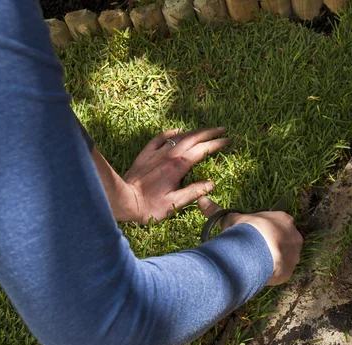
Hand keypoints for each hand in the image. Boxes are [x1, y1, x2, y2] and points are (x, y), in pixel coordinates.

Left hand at [94, 127, 229, 223]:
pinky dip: (171, 133)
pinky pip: (159, 138)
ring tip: (205, 130)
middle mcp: (169, 155)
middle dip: (209, 133)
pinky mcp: (145, 154)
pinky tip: (176, 132)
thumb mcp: (175, 203)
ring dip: (194, 131)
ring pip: (179, 136)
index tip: (228, 140)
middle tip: (222, 130)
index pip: (203, 150)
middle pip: (193, 138)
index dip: (217, 144)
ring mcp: (156, 153)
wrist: (122, 200)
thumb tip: (211, 184)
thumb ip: (194, 192)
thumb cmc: (149, 206)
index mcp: (178, 166)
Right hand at [198, 196, 302, 284]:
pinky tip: (261, 273)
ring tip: (257, 263)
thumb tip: (202, 200)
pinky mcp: (290, 270)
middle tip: (256, 250)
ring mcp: (294, 254)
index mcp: (284, 219)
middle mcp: (294, 236)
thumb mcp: (232, 219)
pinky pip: (282, 272)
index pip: (278, 222)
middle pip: (284, 240)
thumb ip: (218, 211)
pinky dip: (273, 273)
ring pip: (285, 257)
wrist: (258, 251)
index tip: (255, 235)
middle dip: (272, 244)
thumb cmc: (247, 230)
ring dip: (274, 259)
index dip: (266, 229)